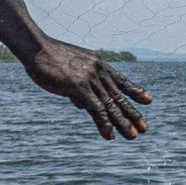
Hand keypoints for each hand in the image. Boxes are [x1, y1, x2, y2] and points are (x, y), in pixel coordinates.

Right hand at [24, 40, 152, 140]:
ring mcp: (89, 79)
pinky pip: (96, 109)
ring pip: (110, 105)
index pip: (121, 80)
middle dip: (133, 113)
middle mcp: (98, 71)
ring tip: (133, 136)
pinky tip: (109, 136)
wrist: (36, 48)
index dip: (135, 91)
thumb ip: (78, 85)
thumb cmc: (48, 57)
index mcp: (98, 64)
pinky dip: (104, 123)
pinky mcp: (79, 87)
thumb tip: (81, 103)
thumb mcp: (68, 69)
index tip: (149, 100)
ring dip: (122, 122)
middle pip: (119, 96)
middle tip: (145, 128)